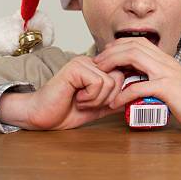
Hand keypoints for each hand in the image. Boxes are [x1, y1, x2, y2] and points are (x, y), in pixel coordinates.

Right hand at [0, 56, 123, 129]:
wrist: (43, 117)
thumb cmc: (68, 111)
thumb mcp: (100, 106)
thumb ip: (117, 100)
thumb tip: (137, 97)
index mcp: (99, 69)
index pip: (125, 74)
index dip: (119, 92)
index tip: (108, 103)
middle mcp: (93, 62)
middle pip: (120, 78)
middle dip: (108, 97)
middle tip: (90, 103)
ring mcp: (84, 63)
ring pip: (111, 81)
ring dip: (97, 99)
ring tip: (81, 101)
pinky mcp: (75, 67)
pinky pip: (98, 82)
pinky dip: (90, 97)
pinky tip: (76, 98)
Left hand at [93, 37, 180, 133]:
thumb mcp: (171, 86)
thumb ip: (155, 80)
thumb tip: (135, 83)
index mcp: (166, 60)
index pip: (138, 42)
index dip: (118, 46)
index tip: (105, 58)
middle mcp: (166, 62)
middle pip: (132, 45)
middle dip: (110, 53)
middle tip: (96, 66)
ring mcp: (167, 73)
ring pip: (134, 57)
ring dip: (113, 65)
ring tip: (101, 78)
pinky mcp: (168, 89)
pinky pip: (139, 86)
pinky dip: (123, 94)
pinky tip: (115, 103)